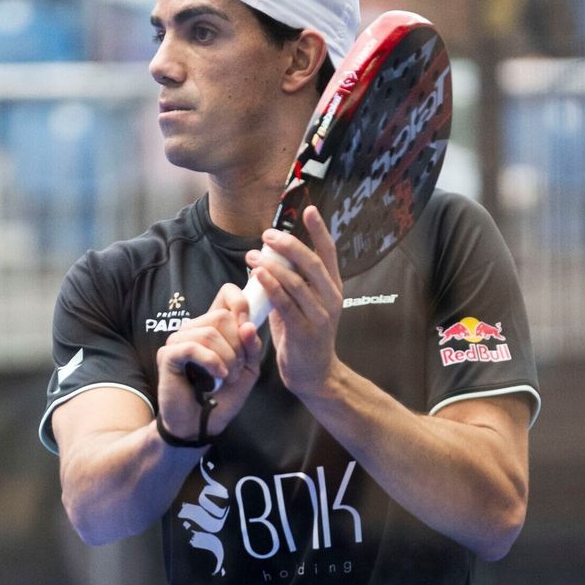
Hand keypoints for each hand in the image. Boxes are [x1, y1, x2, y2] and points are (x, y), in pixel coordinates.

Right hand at [155, 288, 263, 441]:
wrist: (201, 425)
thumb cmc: (222, 397)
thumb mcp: (247, 370)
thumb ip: (251, 347)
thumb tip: (247, 325)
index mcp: (213, 327)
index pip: (226, 293)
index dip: (240, 302)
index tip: (249, 325)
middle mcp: (194, 328)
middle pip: (222, 317)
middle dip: (238, 346)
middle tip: (237, 369)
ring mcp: (179, 340)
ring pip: (209, 333)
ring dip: (227, 359)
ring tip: (227, 377)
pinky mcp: (168, 355)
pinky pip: (193, 348)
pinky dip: (211, 363)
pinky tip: (218, 377)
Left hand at [247, 206, 342, 402]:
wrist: (314, 375)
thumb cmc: (303, 337)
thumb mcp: (301, 304)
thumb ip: (291, 283)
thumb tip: (269, 258)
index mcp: (332, 288)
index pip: (328, 252)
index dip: (319, 230)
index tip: (309, 209)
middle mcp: (331, 298)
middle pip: (312, 262)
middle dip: (289, 244)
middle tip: (267, 234)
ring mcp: (321, 315)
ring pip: (297, 281)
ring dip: (272, 265)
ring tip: (252, 255)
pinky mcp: (306, 331)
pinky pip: (286, 303)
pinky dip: (271, 286)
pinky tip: (257, 275)